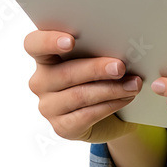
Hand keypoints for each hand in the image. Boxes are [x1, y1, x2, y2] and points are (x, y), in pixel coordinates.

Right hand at [24, 29, 143, 144]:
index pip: (34, 44)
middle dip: (96, 69)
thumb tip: (122, 40)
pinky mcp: (61, 127)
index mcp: (45, 56)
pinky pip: (86, 115)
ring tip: (133, 84)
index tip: (70, 42)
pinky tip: (125, 98)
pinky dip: (110, 105)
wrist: (109, 111)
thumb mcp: (99, 56)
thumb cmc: (101, 73)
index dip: (48, 41)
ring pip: (79, 95)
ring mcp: (48, 106)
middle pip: (64, 73)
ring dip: (111, 89)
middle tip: (120, 66)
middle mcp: (41, 81)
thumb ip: (100, 46)